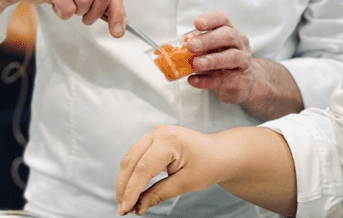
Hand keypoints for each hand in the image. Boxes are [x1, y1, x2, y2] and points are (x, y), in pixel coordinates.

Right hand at [0, 0, 125, 35]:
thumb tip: (117, 20)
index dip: (118, 12)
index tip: (118, 30)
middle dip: (97, 13)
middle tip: (87, 19)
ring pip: (86, 2)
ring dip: (77, 12)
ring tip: (67, 5)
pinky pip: (67, 8)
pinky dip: (63, 13)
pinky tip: (55, 3)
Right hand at [116, 125, 230, 215]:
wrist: (220, 153)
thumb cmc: (209, 165)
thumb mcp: (187, 183)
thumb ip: (160, 193)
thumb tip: (138, 206)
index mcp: (169, 140)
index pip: (143, 168)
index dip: (131, 191)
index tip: (125, 209)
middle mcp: (159, 133)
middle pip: (131, 161)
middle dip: (124, 187)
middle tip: (122, 209)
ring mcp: (155, 133)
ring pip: (130, 158)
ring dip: (125, 180)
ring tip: (125, 202)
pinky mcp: (154, 139)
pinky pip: (136, 156)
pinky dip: (131, 173)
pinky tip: (131, 189)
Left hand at [184, 12, 256, 103]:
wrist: (243, 81)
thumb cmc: (223, 61)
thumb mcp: (211, 50)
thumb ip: (197, 48)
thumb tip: (174, 50)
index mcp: (229, 31)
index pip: (222, 19)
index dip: (210, 20)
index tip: (197, 24)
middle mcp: (239, 43)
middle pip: (228, 36)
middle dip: (209, 39)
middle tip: (191, 45)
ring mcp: (244, 61)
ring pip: (232, 57)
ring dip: (212, 60)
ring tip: (196, 64)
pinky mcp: (243, 80)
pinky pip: (227, 80)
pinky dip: (208, 81)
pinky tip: (194, 80)